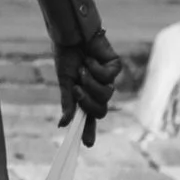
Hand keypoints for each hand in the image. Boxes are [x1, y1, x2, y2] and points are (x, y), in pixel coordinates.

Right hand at [53, 21, 121, 144]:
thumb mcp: (65, 81)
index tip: (87, 144)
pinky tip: (90, 58)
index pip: (89, 118)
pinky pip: (109, 76)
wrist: (71, 34)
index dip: (89, 131)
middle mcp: (98, 90)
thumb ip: (67, 103)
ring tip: (82, 69)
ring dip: (91, 83)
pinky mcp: (115, 67)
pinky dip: (96, 68)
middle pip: (100, 110)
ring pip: (106, 94)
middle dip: (88, 102)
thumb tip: (63, 125)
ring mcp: (108, 80)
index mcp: (85, 96)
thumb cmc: (67, 56)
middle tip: (76, 90)